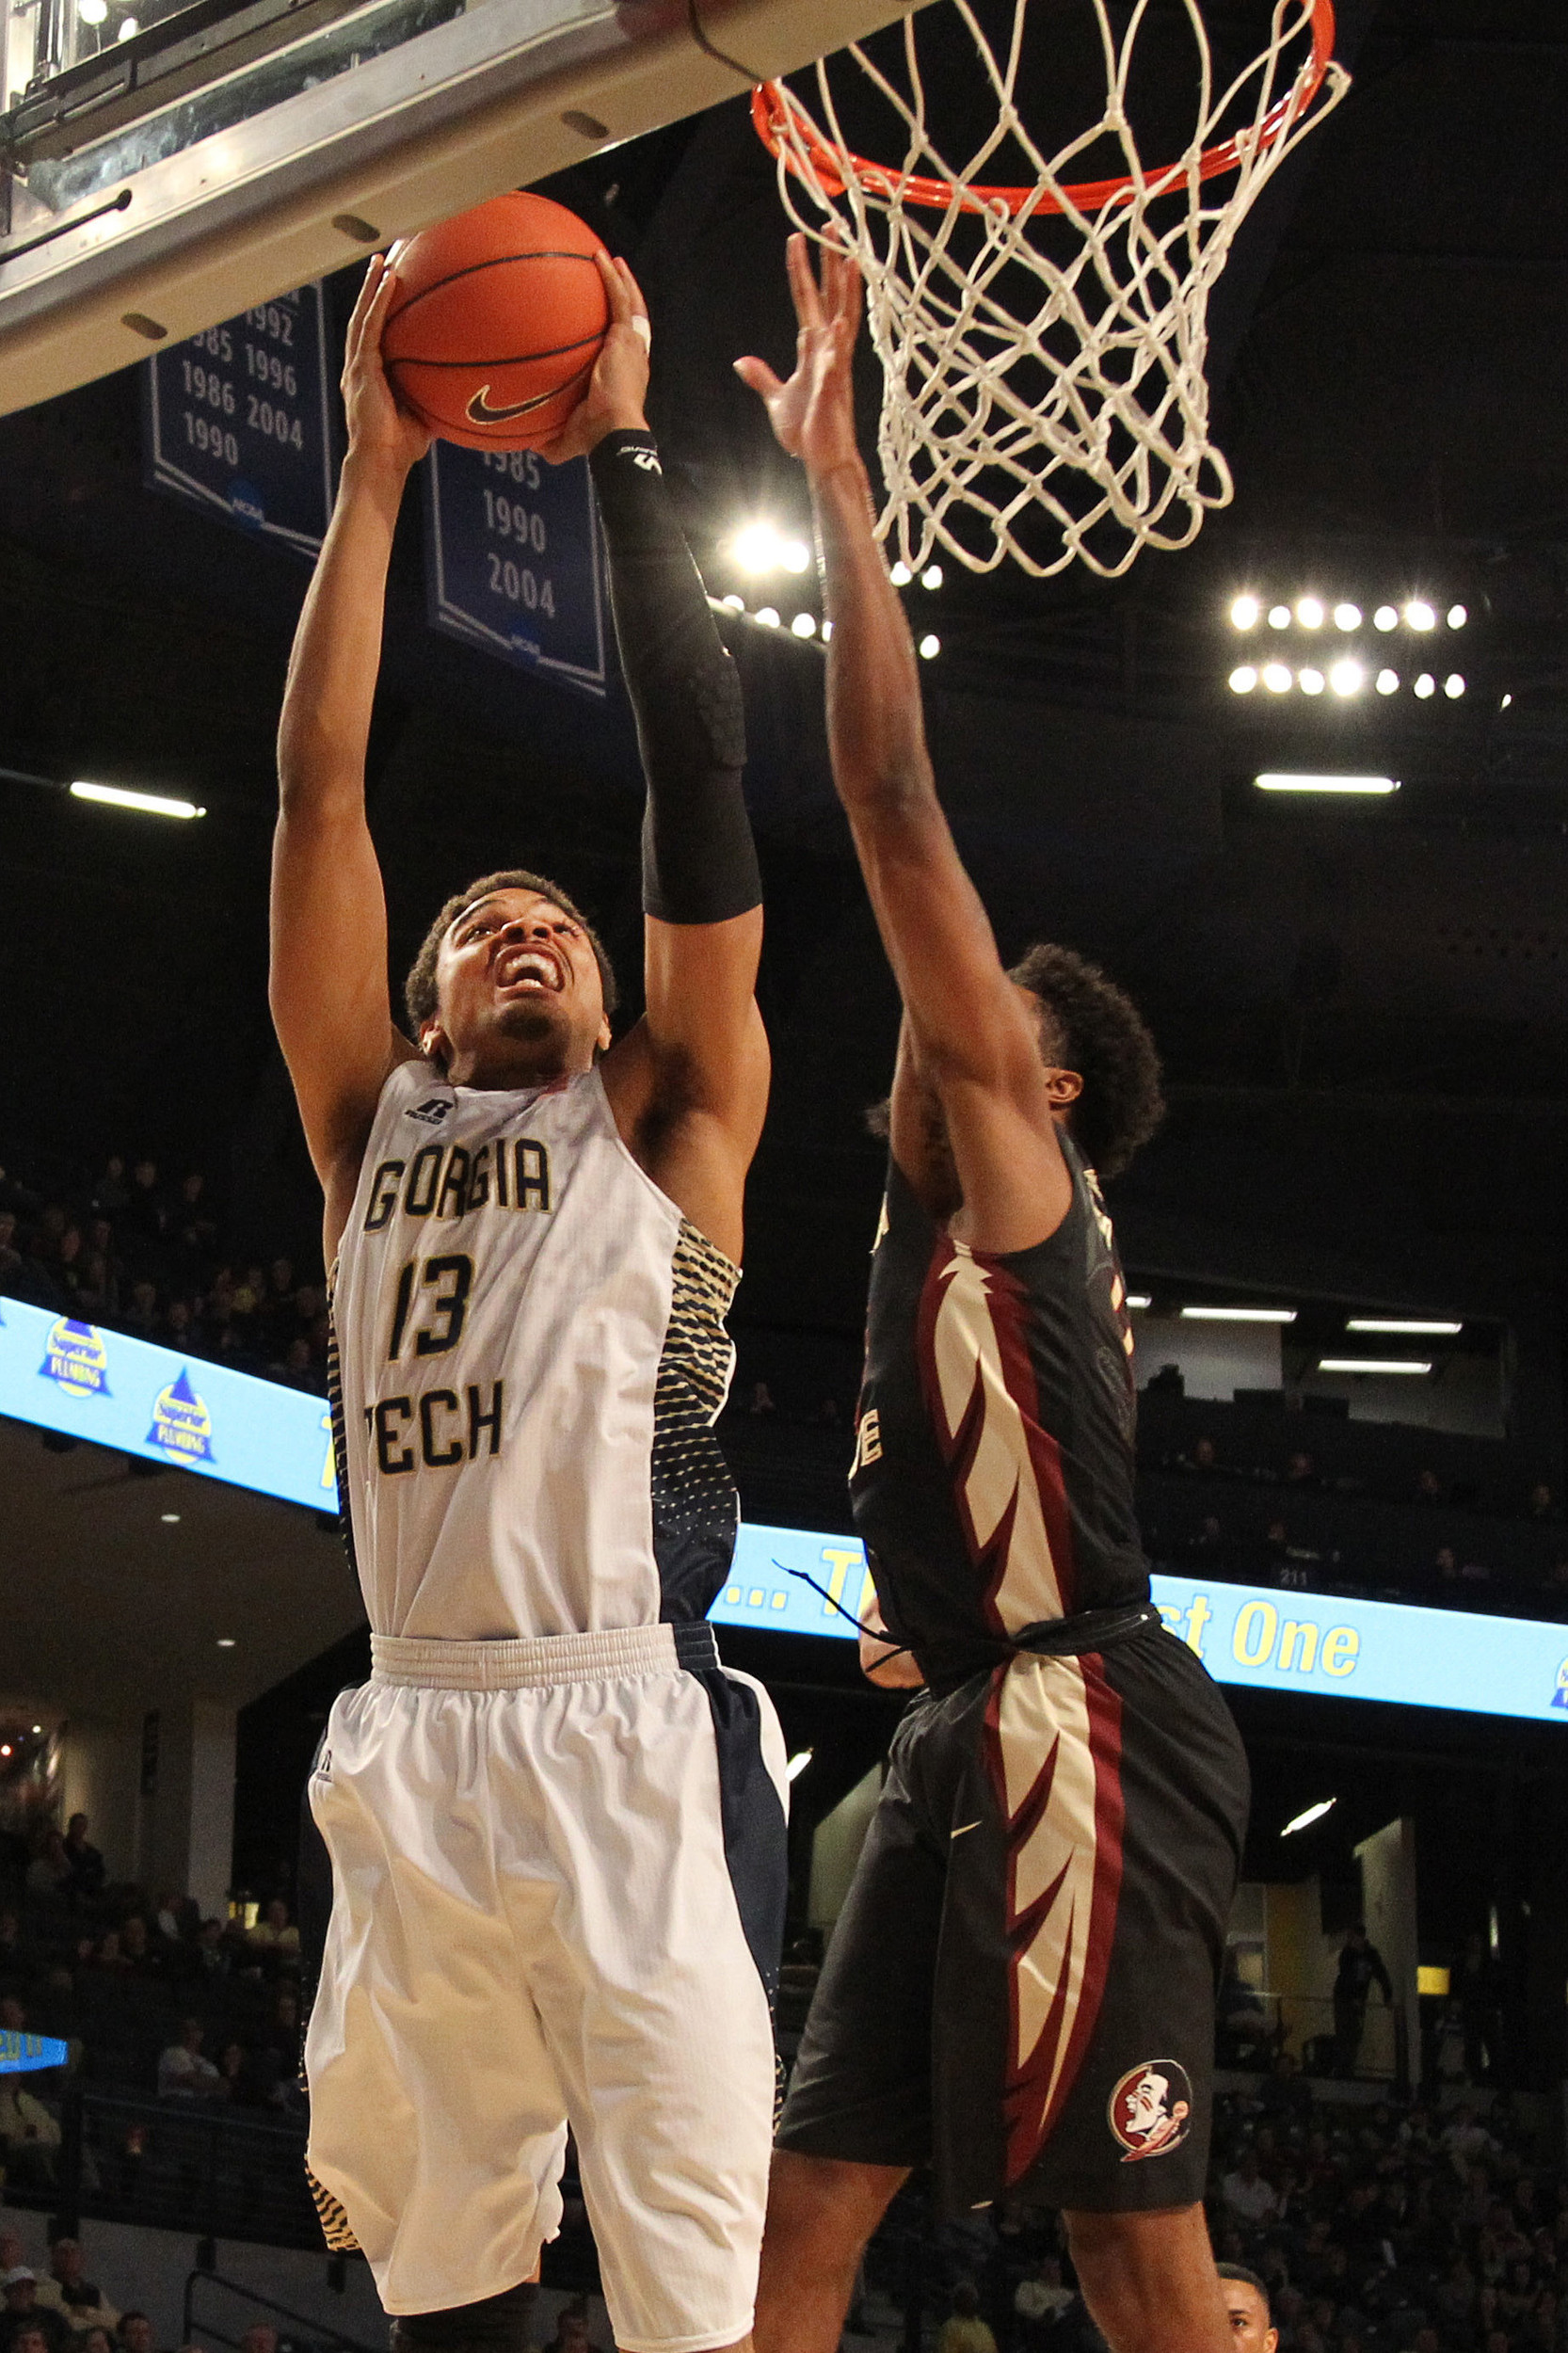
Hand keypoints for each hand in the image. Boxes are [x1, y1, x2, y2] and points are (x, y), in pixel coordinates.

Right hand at [340, 253, 432, 476]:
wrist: (382, 463)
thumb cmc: (402, 448)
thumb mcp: (424, 415)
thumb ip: (435, 397)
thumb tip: (465, 389)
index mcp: (370, 376)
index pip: (373, 334)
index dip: (377, 310)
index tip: (388, 287)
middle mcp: (359, 367)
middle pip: (363, 318)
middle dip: (370, 289)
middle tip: (381, 261)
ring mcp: (357, 367)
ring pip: (362, 316)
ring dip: (370, 287)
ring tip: (380, 261)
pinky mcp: (361, 370)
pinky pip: (370, 328)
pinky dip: (377, 303)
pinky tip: (387, 282)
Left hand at [536, 250, 649, 464]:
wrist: (613, 429)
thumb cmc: (596, 437)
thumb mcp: (570, 437)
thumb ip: (553, 440)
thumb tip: (530, 447)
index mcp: (625, 376)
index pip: (624, 348)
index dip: (618, 332)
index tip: (608, 321)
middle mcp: (633, 357)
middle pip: (632, 320)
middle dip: (624, 297)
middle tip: (613, 278)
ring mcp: (632, 345)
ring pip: (630, 303)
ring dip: (620, 280)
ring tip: (609, 260)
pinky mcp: (626, 336)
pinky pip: (620, 299)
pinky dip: (611, 278)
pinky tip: (600, 258)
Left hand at [734, 231, 862, 476]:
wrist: (821, 460)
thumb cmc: (806, 432)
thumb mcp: (776, 398)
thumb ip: (761, 377)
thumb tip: (741, 361)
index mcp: (813, 349)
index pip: (806, 300)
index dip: (801, 270)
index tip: (797, 239)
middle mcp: (828, 350)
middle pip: (829, 296)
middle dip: (830, 262)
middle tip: (831, 226)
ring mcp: (834, 365)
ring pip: (842, 316)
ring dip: (845, 288)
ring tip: (849, 256)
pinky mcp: (834, 388)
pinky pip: (837, 360)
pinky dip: (839, 342)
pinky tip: (841, 322)